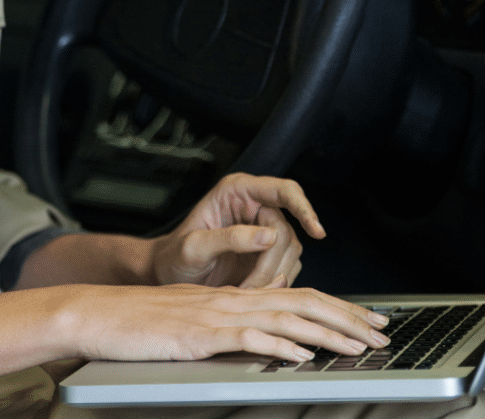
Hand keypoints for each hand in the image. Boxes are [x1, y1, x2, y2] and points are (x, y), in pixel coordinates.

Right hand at [0, 277, 390, 390]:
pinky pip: (246, 338)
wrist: (98, 313)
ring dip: (326, 331)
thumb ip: (227, 328)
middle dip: (346, 316)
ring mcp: (216, 314)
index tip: (367, 320)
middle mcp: (230, 299)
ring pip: (283, 317)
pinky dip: (278, 345)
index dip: (336, 307)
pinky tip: (300, 354)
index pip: (295, 297)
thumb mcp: (192, 323)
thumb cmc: (140, 324)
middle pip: (300, 301)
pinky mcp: (199, 334)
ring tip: (358, 344)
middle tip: (381, 332)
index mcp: (231, 296)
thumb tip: (263, 341)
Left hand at [148, 172, 325, 288]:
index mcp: (237, 192)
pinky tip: (254, 293)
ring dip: (274, 276)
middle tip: (251, 286)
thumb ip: (230, 238)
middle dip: (273, 263)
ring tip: (247, 291)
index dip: (303, 208)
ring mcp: (261, 231)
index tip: (316, 230)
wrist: (169, 277)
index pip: (282, 191)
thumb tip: (269, 235)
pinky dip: (275, 285)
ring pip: (291, 252)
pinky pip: (286, 268)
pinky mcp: (265, 255)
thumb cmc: (174, 256)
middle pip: (288, 230)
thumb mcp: (194, 246)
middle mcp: (254, 207)